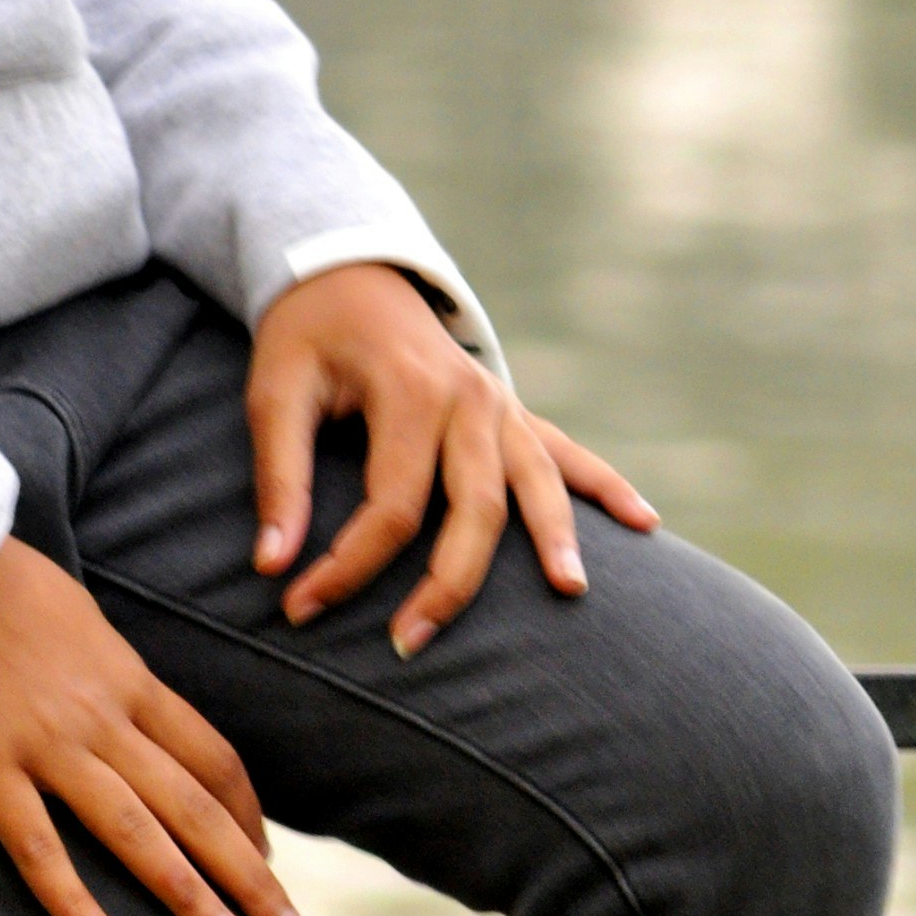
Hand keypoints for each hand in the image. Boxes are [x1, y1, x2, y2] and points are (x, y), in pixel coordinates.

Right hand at [0, 537, 309, 915]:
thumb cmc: (3, 581)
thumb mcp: (83, 619)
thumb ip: (115, 673)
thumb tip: (141, 713)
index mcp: (130, 679)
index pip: (214, 759)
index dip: (249, 816)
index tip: (267, 860)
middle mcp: (103, 718)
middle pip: (194, 806)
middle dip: (248, 876)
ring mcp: (46, 744)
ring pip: (135, 832)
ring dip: (188, 894)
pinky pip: (37, 846)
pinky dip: (74, 902)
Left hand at [249, 264, 658, 657]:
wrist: (348, 271)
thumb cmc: (306, 336)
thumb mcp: (274, 391)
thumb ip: (279, 477)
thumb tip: (271, 566)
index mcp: (409, 390)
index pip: (392, 506)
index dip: (347, 566)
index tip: (300, 606)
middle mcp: (468, 397)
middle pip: (475, 508)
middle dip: (446, 585)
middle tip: (410, 644)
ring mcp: (499, 403)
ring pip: (535, 484)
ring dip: (554, 538)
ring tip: (569, 591)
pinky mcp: (511, 410)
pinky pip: (566, 451)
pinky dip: (605, 485)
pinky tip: (645, 522)